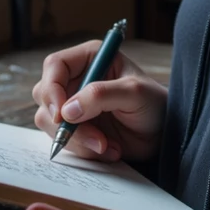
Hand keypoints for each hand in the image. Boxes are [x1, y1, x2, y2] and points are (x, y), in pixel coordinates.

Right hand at [32, 39, 167, 163]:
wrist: (164, 134)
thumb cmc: (154, 104)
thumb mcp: (134, 93)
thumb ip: (101, 95)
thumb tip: (67, 111)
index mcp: (89, 58)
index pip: (55, 66)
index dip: (52, 88)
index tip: (61, 114)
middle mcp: (76, 79)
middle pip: (45, 96)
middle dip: (65, 123)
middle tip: (95, 138)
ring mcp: (73, 106)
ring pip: (50, 123)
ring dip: (78, 140)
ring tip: (108, 145)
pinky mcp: (75, 128)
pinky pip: (63, 141)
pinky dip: (84, 150)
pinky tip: (109, 150)